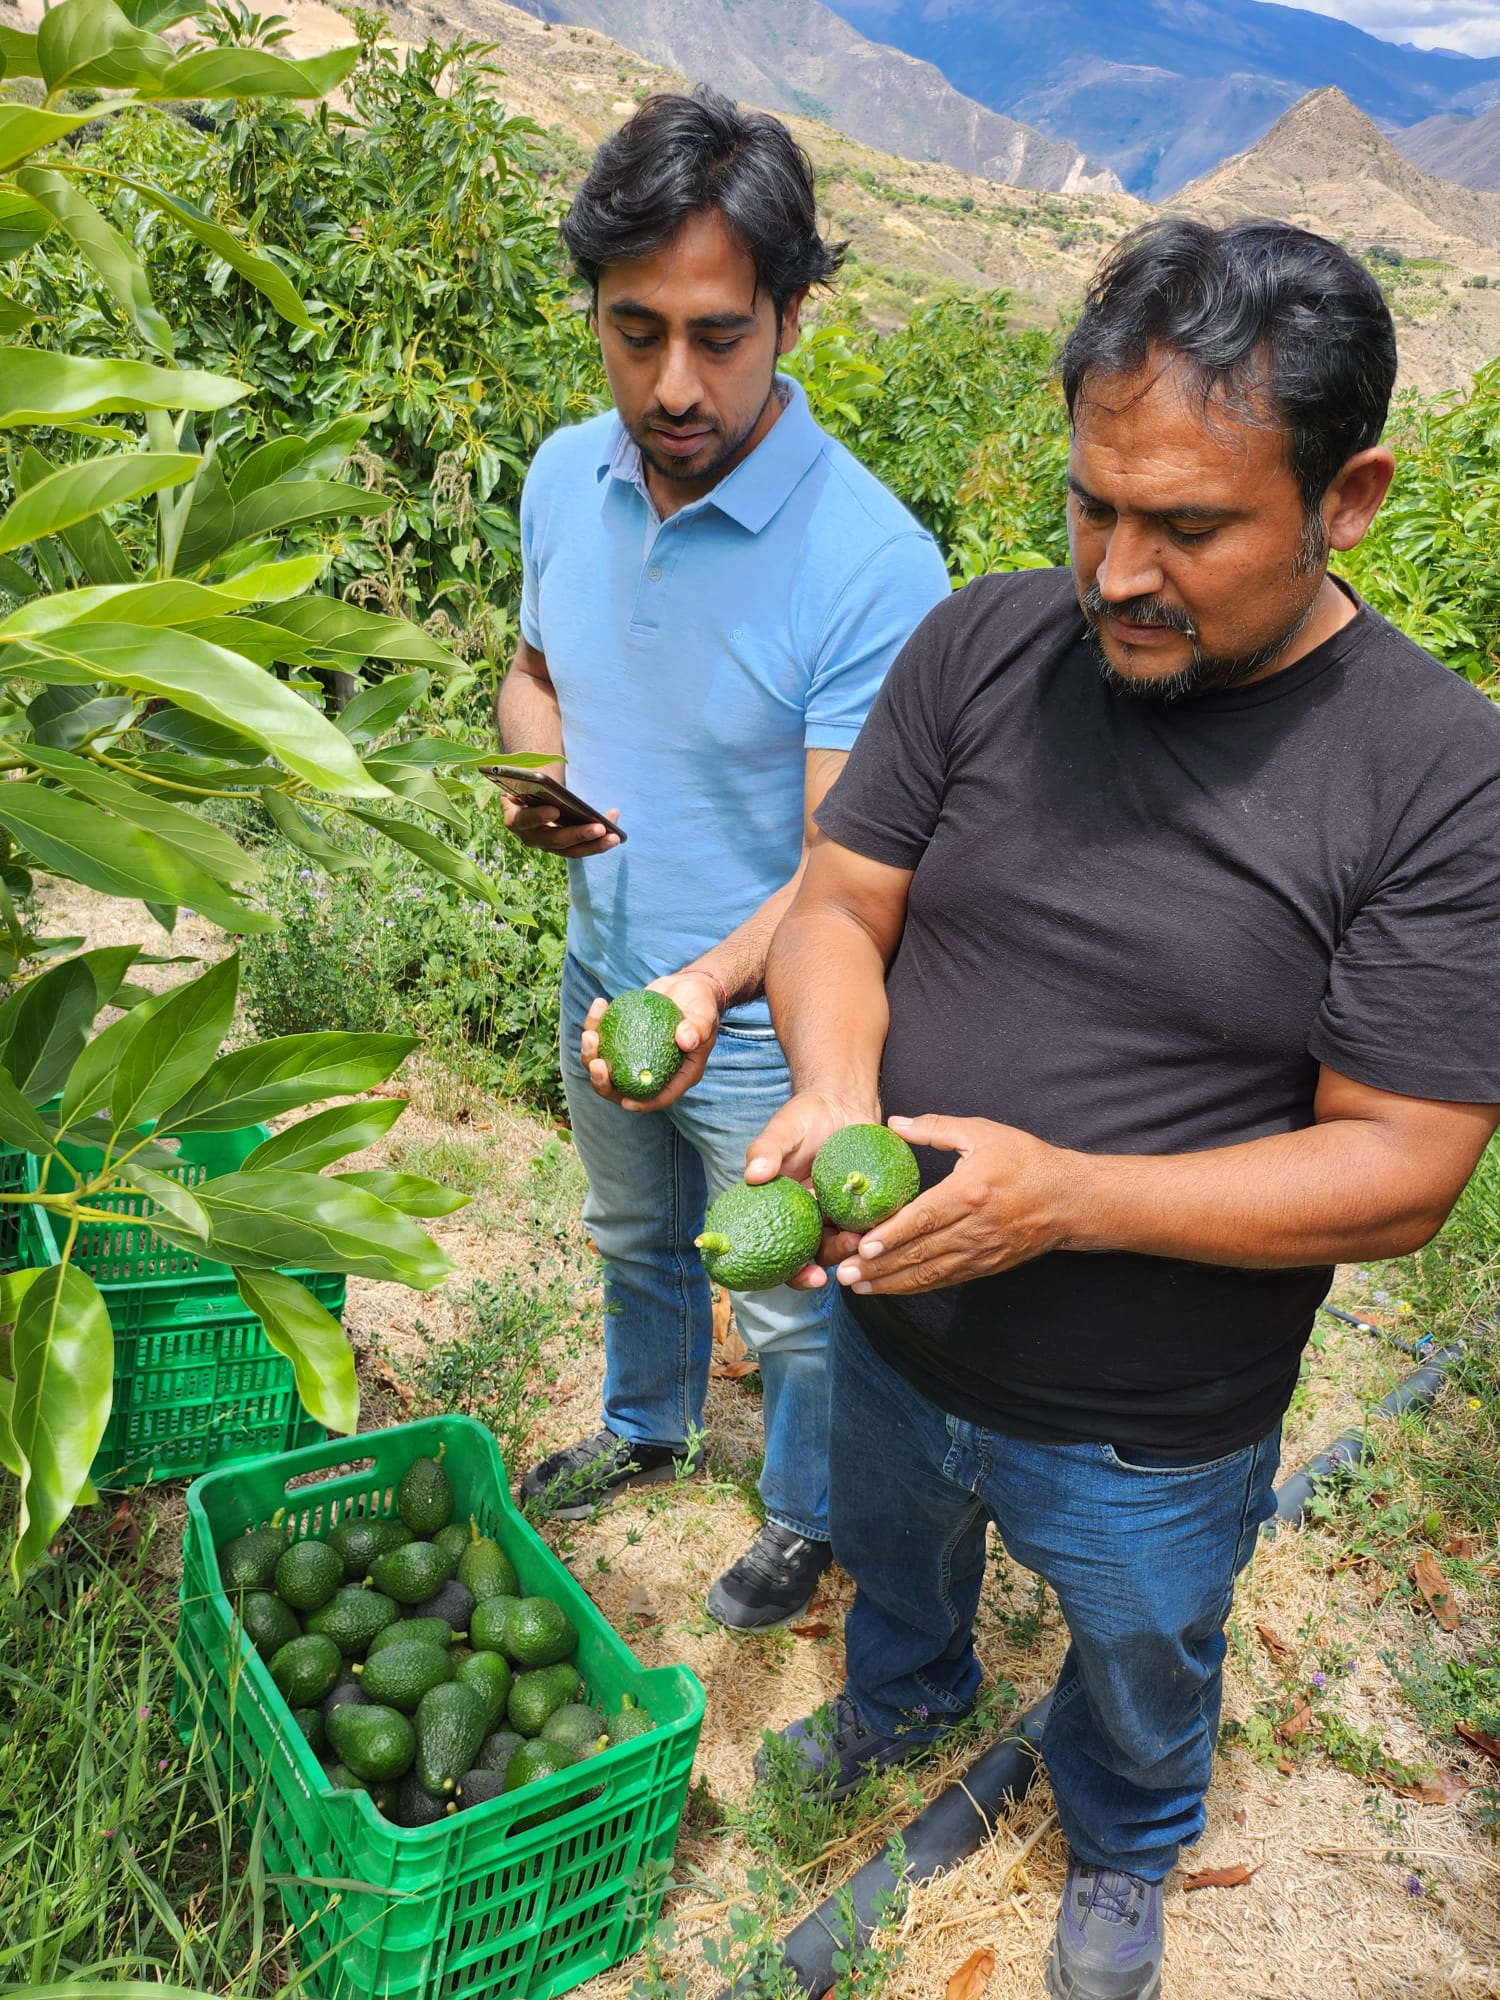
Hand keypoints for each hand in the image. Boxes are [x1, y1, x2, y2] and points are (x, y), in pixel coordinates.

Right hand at [500, 789, 621, 856]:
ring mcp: (547, 845)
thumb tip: (547, 778)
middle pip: (553, 840)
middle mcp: (528, 836)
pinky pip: (581, 848)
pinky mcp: (563, 847)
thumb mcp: (529, 778)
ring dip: (594, 845)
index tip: (555, 811)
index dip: (538, 817)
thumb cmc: (532, 781)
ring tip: (614, 837)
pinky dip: (598, 842)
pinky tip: (615, 832)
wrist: (535, 789)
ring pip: (571, 850)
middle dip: (577, 835)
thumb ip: (535, 779)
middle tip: (599, 828)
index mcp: (514, 817)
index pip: (523, 820)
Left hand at [581, 969, 724, 1110]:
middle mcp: (653, 1070)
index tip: (624, 1100)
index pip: (659, 1097)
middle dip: (603, 1082)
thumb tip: (686, 1040)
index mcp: (677, 1074)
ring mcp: (634, 1055)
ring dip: (591, 1054)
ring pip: (606, 1065)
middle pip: (622, 1088)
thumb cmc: (701, 1005)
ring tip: (590, 1034)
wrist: (688, 987)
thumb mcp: (705, 1015)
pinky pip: (604, 1039)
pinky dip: (596, 1024)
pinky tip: (599, 1004)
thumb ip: (698, 1028)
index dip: (641, 1104)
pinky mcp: (623, 1038)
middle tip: (596, 1063)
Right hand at [744, 1088, 880, 1288]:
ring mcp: (839, 1213)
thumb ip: (766, 1150)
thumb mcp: (782, 1130)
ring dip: (858, 1245)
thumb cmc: (805, 1117)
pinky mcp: (865, 1203)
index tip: (809, 1276)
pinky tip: (886, 1220)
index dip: (795, 1274)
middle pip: (820, 1254)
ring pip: (848, 1242)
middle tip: (848, 1245)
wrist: (841, 1103)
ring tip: (866, 1230)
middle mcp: (810, 1219)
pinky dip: (879, 1225)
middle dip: (835, 1259)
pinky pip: (872, 1222)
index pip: (783, 1254)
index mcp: (784, 1212)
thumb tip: (753, 1174)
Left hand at [831, 1113, 1076, 1295]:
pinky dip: (913, 1286)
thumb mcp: (981, 1133)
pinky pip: (943, 1280)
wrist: (1070, 1200)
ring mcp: (980, 1252)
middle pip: (920, 1253)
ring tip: (856, 1286)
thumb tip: (893, 1124)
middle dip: (878, 1267)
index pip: (924, 1219)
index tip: (863, 1246)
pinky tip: (889, 1287)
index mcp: (970, 1193)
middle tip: (844, 1274)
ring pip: (928, 1273)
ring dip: (890, 1282)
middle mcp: (974, 1228)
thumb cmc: (1025, 1161)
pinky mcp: (984, 1266)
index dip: (892, 1235)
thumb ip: (934, 1127)